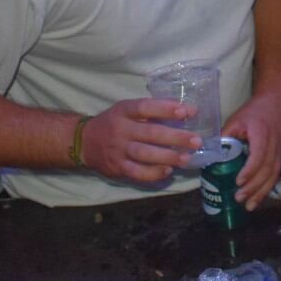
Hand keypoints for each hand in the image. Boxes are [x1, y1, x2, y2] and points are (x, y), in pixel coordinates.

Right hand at [78, 99, 200, 181]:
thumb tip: (183, 110)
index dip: (166, 109)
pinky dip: (153, 173)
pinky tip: (168, 170)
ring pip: (145, 154)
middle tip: (196, 140)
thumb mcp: (126, 109)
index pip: (146, 107)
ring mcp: (118, 150)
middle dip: (175, 137)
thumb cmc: (113, 123)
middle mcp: (121, 130)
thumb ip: (150, 110)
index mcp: (124, 111)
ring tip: (187, 157)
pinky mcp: (117, 167)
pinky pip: (137, 172)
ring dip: (168, 156)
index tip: (188, 112)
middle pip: (150, 133)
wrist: (83, 142)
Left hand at [222, 89, 280, 210]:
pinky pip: (276, 174)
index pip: (259, 156)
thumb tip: (210, 154)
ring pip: (273, 175)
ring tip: (249, 205)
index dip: (249, 170)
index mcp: (262, 134)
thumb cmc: (255, 110)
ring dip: (261, 192)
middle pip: (267, 170)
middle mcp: (275, 145)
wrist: (278, 100)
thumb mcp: (237, 119)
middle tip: (238, 198)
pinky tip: (258, 197)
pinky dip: (267, 188)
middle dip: (253, 187)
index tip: (238, 181)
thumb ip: (225, 136)